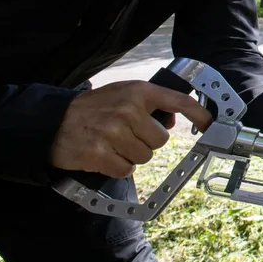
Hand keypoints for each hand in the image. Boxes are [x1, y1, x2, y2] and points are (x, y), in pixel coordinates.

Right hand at [50, 81, 212, 177]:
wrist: (51, 123)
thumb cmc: (91, 110)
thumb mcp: (120, 95)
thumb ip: (148, 105)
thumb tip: (171, 121)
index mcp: (138, 92)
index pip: (178, 101)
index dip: (199, 114)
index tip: (211, 124)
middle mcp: (129, 110)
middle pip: (160, 140)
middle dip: (146, 142)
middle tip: (124, 135)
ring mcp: (114, 132)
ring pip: (144, 156)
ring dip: (130, 155)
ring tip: (111, 144)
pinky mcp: (101, 154)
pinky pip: (126, 170)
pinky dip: (117, 167)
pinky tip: (103, 155)